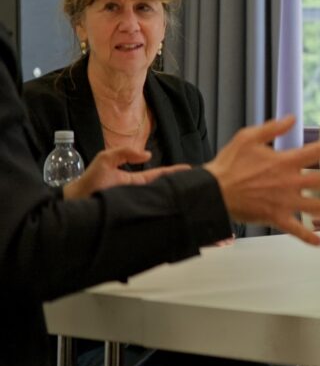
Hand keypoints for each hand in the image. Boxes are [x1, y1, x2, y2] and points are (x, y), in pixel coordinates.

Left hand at [64, 147, 190, 199]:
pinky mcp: (133, 213)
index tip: (190, 169)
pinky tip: (173, 211)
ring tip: (191, 196)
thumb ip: (125, 152)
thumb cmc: (89, 181)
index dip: (174, 172)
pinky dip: (162, 210)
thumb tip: (148, 155)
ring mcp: (137, 204)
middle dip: (179, 186)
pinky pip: (150, 211)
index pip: (159, 175)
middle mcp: (139, 193)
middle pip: (163, 189)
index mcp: (135, 180)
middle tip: (199, 184)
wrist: (75, 204)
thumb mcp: (106, 159)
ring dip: (173, 199)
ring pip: (159, 201)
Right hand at [204, 115, 319, 245]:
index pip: (316, 150)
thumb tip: (292, 118)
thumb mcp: (248, 137)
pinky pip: (294, 229)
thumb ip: (273, 129)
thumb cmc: (229, 163)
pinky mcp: (275, 217)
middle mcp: (289, 182)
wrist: (213, 192)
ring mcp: (284, 201)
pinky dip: (307, 236)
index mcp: (284, 161)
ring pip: (314, 206)